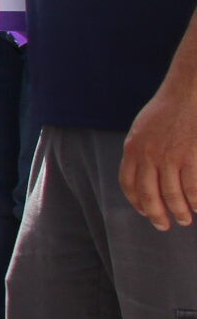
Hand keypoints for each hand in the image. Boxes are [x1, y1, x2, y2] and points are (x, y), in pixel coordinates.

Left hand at [123, 78, 196, 230]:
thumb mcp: (143, 129)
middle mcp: (148, 156)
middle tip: (163, 226)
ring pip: (172, 195)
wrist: (188, 92)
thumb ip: (140, 150)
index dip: (136, 202)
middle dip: (156, 215)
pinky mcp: (192, 158)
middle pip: (149, 195)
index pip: (129, 183)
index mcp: (133, 149)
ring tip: (185, 219)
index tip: (144, 212)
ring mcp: (170, 158)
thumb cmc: (168, 109)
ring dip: (179, 211)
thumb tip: (141, 172)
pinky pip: (193, 189)